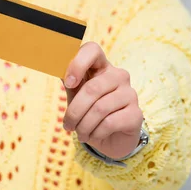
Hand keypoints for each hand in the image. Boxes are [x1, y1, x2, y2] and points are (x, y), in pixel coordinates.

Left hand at [63, 42, 142, 159]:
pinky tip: (94, 136)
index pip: (92, 50)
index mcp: (102, 66)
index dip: (78, 64)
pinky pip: (109, 123)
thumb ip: (68, 79)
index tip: (68, 83)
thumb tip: (54, 64)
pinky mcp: (136, 114)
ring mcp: (130, 94)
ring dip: (84, 126)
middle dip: (75, 111)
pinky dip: (96, 133)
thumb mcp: (76, 94)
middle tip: (68, 125)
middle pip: (92, 88)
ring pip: (100, 109)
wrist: (111, 139)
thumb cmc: (90, 112)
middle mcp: (119, 76)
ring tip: (80, 133)